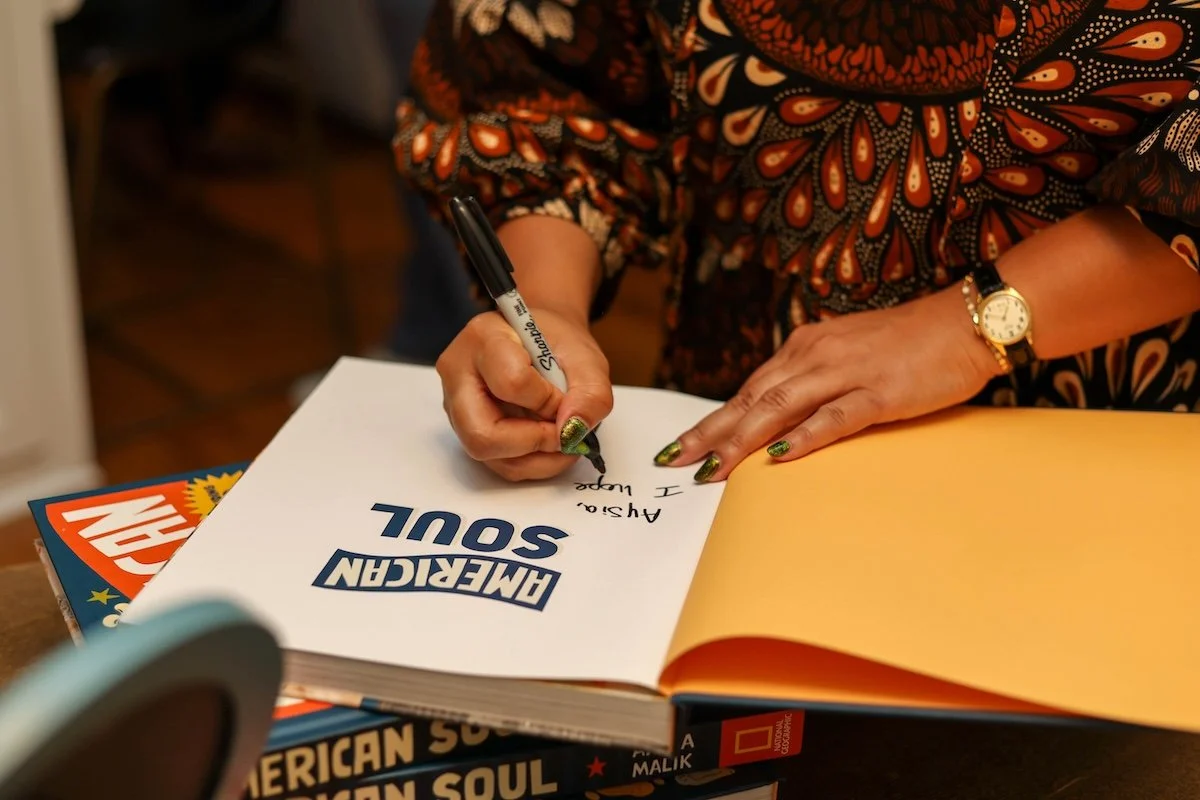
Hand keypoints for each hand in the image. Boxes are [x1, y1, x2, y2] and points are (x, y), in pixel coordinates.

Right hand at [436, 307, 612, 480]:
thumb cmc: (554, 341)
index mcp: (485, 339)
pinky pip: (495, 462)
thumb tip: (573, 432)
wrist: (535, 337)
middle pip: (482, 434)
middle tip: (564, 435)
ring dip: (536, 460)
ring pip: (487, 455)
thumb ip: (590, 392)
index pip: (511, 382)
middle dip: (533, 443)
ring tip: (564, 441)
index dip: (548, 401)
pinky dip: (531, 462)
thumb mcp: (584, 355)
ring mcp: (456, 406)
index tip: (566, 398)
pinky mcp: (466, 429)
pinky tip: (550, 444)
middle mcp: (459, 375)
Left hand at [653, 286, 1002, 481]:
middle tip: (677, 461)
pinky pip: (835, 417)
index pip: (750, 390)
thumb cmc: (910, 344)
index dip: (715, 420)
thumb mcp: (849, 356)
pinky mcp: (879, 391)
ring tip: (713, 469)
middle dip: (712, 433)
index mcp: (807, 348)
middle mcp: (817, 356)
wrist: (965, 320)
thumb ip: (816, 382)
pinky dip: (804, 438)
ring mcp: (847, 372)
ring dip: (743, 440)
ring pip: (781, 408)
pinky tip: (779, 458)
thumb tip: (782, 420)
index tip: (684, 446)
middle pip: (753, 400)